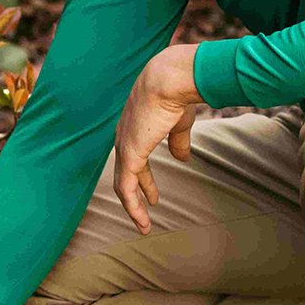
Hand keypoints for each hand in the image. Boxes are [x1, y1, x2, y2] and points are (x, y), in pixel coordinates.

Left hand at [114, 43, 201, 234]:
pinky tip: (143, 219)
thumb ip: (178, 141)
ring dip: (133, 206)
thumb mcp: (179, 123)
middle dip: (136, 194)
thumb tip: (182, 159)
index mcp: (135, 128)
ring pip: (123, 184)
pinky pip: (126, 188)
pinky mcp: (129, 155)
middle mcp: (124, 137)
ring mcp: (124, 146)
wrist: (169, 80)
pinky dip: (132, 206)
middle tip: (146, 211)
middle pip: (125, 173)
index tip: (153, 196)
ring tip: (143, 224)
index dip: (145, 179)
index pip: (135, 159)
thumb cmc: (176, 95)